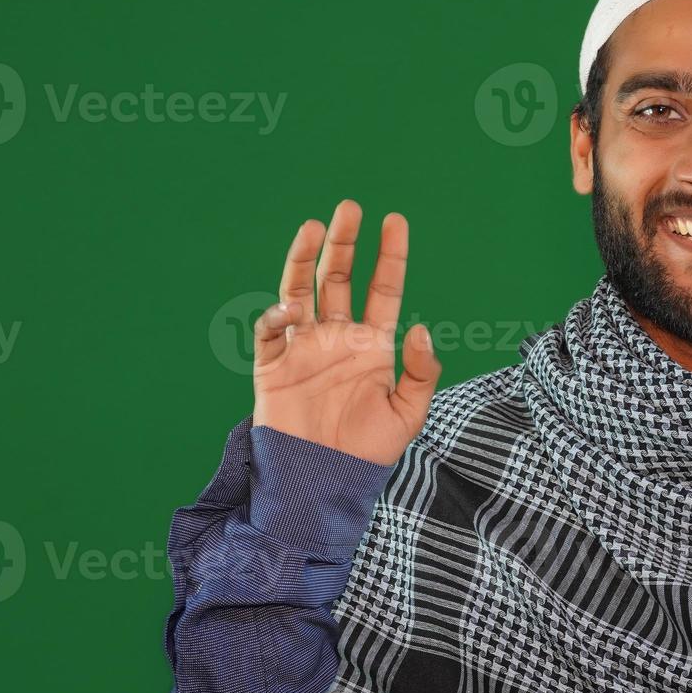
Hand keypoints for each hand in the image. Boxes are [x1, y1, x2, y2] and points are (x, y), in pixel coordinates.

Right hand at [252, 199, 440, 465]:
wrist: (324, 484)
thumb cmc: (368, 454)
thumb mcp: (408, 414)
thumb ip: (420, 371)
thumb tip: (419, 327)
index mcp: (372, 345)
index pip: (382, 289)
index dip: (389, 255)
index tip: (396, 221)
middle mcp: (336, 338)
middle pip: (338, 278)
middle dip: (344, 243)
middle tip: (350, 208)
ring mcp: (303, 348)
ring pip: (301, 290)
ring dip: (305, 259)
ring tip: (314, 227)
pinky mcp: (273, 366)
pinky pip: (270, 332)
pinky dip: (276, 315)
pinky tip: (290, 306)